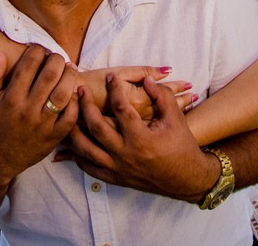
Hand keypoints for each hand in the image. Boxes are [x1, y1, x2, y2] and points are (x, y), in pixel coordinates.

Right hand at [0, 45, 79, 185]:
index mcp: (10, 98)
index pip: (29, 65)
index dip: (37, 51)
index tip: (39, 50)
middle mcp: (27, 110)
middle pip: (50, 75)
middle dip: (56, 60)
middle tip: (57, 58)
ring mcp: (42, 125)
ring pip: (63, 94)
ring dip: (70, 77)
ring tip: (70, 69)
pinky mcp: (54, 137)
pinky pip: (71, 117)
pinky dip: (75, 102)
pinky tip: (74, 91)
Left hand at [60, 75, 218, 202]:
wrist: (186, 180)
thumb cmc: (182, 146)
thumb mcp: (176, 119)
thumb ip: (162, 96)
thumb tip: (148, 79)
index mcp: (142, 139)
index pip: (121, 108)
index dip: (115, 89)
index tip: (111, 76)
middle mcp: (126, 156)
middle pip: (97, 127)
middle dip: (86, 105)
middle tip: (81, 89)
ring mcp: (118, 169)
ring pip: (86, 150)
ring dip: (75, 130)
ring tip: (70, 113)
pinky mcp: (115, 179)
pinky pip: (89, 168)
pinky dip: (78, 155)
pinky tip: (74, 141)